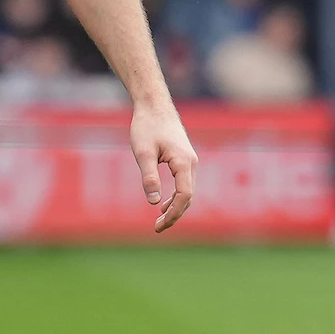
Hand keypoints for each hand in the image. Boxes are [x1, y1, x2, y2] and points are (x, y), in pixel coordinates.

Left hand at [130, 99, 197, 232]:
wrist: (154, 105)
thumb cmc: (146, 126)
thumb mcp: (143, 152)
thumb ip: (149, 177)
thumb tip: (153, 203)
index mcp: (184, 162)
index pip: (184, 196)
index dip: (173, 214)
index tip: (158, 225)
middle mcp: (191, 163)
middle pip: (188, 197)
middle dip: (174, 214)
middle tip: (157, 228)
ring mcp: (190, 161)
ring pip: (188, 191)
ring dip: (176, 207)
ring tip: (160, 221)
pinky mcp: (184, 159)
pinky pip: (184, 184)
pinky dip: (176, 197)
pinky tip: (163, 204)